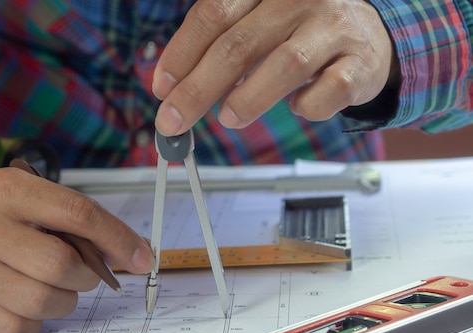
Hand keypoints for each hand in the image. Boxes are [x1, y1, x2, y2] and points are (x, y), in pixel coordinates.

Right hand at [0, 167, 153, 332]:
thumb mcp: (29, 199)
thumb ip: (77, 221)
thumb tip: (133, 253)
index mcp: (7, 190)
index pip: (78, 213)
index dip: (118, 239)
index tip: (143, 258)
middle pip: (62, 265)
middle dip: (87, 276)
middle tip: (82, 274)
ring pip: (45, 302)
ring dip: (64, 300)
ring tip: (51, 286)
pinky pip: (21, 328)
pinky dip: (36, 320)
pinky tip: (24, 303)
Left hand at [153, 0, 394, 134]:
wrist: (369, 35)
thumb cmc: (299, 31)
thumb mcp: (257, 23)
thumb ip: (219, 46)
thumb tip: (172, 88)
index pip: (213, 14)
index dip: (182, 54)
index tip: (161, 88)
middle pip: (239, 44)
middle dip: (198, 89)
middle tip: (174, 121)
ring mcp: (334, 28)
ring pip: (285, 64)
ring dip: (248, 99)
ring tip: (227, 119)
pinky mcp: (359, 62)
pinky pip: (329, 90)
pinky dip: (307, 107)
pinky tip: (296, 107)